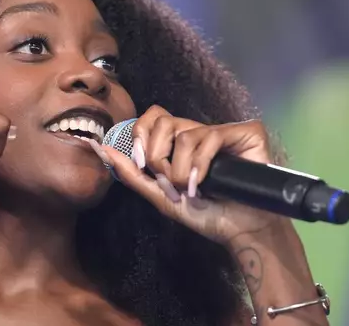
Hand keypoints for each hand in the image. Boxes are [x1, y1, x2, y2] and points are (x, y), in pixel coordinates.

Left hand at [94, 105, 288, 245]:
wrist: (239, 230)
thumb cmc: (205, 214)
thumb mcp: (159, 195)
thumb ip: (132, 172)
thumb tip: (101, 148)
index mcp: (180, 142)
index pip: (152, 117)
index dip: (141, 136)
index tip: (143, 164)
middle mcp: (200, 131)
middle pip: (162, 121)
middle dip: (158, 158)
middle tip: (170, 183)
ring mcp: (224, 130)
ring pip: (185, 134)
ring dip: (181, 170)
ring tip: (191, 190)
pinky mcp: (247, 132)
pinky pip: (212, 137)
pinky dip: (201, 165)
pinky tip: (203, 184)